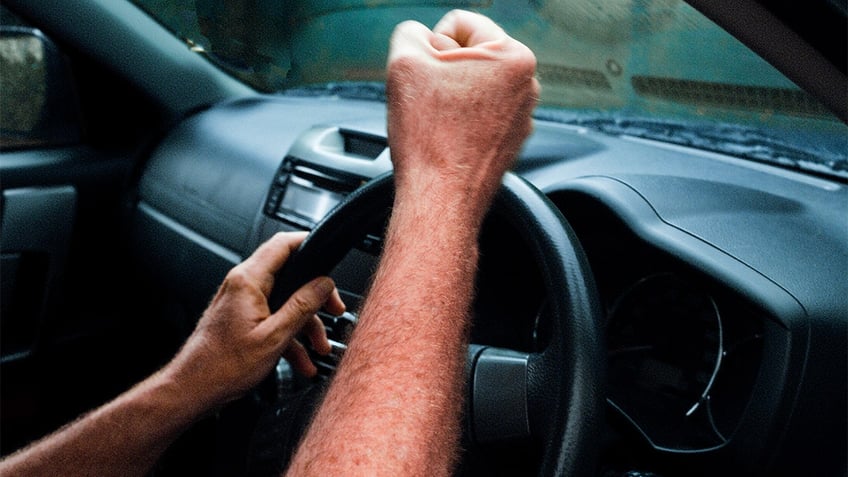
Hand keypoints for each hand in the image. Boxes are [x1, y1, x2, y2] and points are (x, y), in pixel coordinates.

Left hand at [166, 232, 343, 406]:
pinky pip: (273, 318)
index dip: (309, 243)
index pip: (283, 245)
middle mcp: (242, 285)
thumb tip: (323, 284)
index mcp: (248, 281)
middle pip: (290, 276)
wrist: (192, 389)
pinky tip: (301, 360)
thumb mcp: (274, 337)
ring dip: (305, 325)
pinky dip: (289, 336)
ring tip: (319, 348)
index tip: (329, 255)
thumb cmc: (222, 367)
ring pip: (284, 302)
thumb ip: (302, 306)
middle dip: (316, 297)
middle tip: (334, 310)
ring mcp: (241, 302)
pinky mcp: (241, 318)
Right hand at [386, 10, 538, 213]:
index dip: (430, 45)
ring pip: (471, 87)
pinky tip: (446, 139)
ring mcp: (522, 117)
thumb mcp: (404, 62)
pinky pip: (477, 117)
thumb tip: (421, 38)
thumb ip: (410, 33)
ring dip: (449, 97)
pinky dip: (459, 123)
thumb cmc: (429, 138)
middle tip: (429, 102)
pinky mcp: (510, 142)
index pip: (459, 23)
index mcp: (514, 57)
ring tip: (437, 123)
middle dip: (442, 72)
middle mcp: (528, 85)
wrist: (441, 200)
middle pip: (469, 55)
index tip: (425, 76)